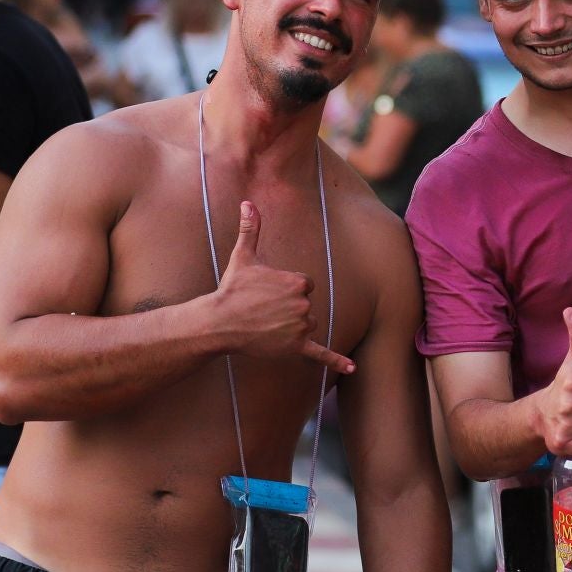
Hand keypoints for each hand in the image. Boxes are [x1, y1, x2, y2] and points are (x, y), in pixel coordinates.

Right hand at [211, 201, 354, 373]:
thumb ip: (251, 229)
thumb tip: (248, 202)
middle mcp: (304, 304)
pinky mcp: (295, 346)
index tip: (267, 292)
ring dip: (292, 326)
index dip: (286, 289)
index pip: (305, 285)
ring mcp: (300, 326)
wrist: (219, 322)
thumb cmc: (232, 288)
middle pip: (306, 305)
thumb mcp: (243, 256)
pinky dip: (336, 361)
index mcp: (298, 282)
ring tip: (266, 323)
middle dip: (288, 308)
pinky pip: (320, 353)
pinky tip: (352, 369)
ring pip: (307, 324)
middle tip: (263, 309)